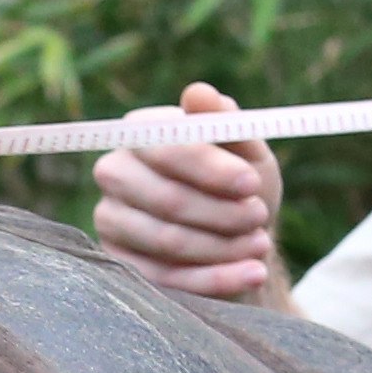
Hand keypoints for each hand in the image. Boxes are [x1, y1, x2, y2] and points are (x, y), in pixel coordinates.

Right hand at [88, 83, 285, 299]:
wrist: (239, 234)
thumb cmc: (240, 182)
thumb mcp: (245, 148)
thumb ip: (224, 121)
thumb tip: (198, 93)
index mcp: (140, 132)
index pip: (166, 147)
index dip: (210, 167)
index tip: (251, 182)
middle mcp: (114, 172)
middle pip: (166, 199)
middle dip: (221, 213)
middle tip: (260, 218)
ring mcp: (111, 220)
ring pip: (169, 241)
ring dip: (224, 247)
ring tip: (261, 245)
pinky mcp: (119, 263)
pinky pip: (167, 278)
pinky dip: (217, 279)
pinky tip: (251, 273)